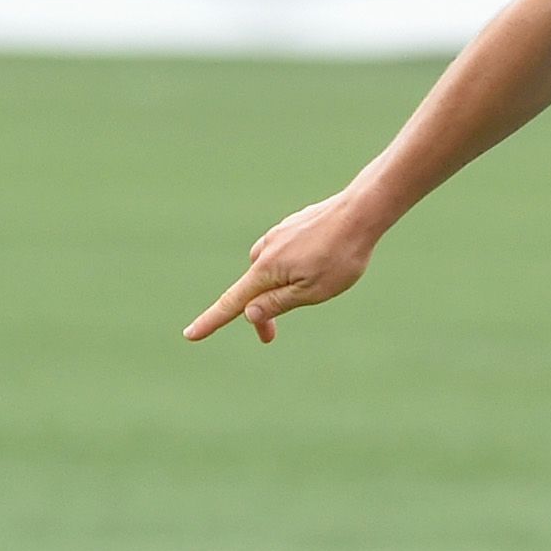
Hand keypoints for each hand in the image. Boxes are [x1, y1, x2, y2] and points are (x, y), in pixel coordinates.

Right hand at [184, 191, 384, 342]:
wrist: (360, 212)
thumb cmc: (340, 256)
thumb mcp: (312, 292)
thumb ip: (277, 303)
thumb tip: (247, 313)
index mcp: (265, 270)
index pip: (232, 303)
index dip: (211, 321)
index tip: (190, 335)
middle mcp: (263, 250)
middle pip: (253, 290)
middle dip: (261, 313)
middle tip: (270, 338)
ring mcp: (276, 236)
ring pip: (271, 271)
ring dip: (282, 286)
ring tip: (321, 281)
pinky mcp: (290, 227)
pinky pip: (285, 254)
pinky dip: (294, 267)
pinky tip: (321, 260)